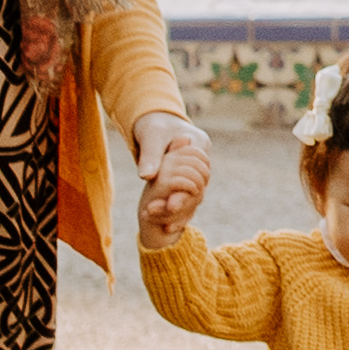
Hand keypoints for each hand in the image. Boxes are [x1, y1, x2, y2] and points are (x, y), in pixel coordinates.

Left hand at [132, 112, 212, 236]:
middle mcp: (202, 158)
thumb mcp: (150, 138)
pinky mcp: (187, 177)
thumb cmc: (152, 124)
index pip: (199, 171)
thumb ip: (150, 157)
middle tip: (167, 224)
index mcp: (199, 143)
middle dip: (183, 206)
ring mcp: (196, 168)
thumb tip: (146, 177)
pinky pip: (186, 195)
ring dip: (180, 212)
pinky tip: (165, 226)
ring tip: (166, 229)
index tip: (171, 206)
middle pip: (199, 187)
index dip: (186, 191)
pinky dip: (176, 209)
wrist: (151, 120)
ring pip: (194, 194)